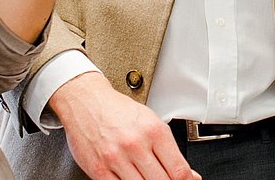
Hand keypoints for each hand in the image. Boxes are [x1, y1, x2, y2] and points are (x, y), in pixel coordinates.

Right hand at [50, 71, 198, 179]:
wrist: (86, 101)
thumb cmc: (118, 111)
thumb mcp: (151, 122)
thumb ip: (169, 150)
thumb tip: (187, 174)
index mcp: (154, 131)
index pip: (178, 170)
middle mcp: (135, 144)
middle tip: (163, 178)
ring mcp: (116, 158)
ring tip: (147, 177)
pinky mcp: (99, 169)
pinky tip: (131, 178)